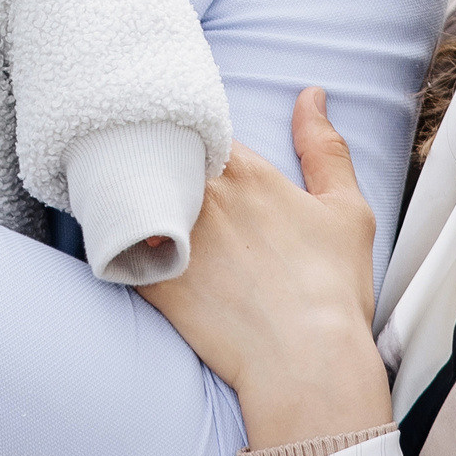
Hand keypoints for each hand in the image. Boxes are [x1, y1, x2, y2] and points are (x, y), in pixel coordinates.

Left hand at [142, 88, 391, 452]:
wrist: (305, 361)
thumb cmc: (332, 288)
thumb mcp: (345, 209)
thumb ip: (324, 146)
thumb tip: (310, 95)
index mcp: (244, 171)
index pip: (195, 129)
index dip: (186, 133)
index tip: (183, 143)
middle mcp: (200, 195)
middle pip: (154, 155)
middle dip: (149, 157)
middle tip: (142, 163)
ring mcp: (171, 237)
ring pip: (128, 195)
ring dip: (124, 192)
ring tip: (117, 197)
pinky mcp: (150, 281)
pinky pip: (113, 247)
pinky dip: (110, 239)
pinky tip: (112, 241)